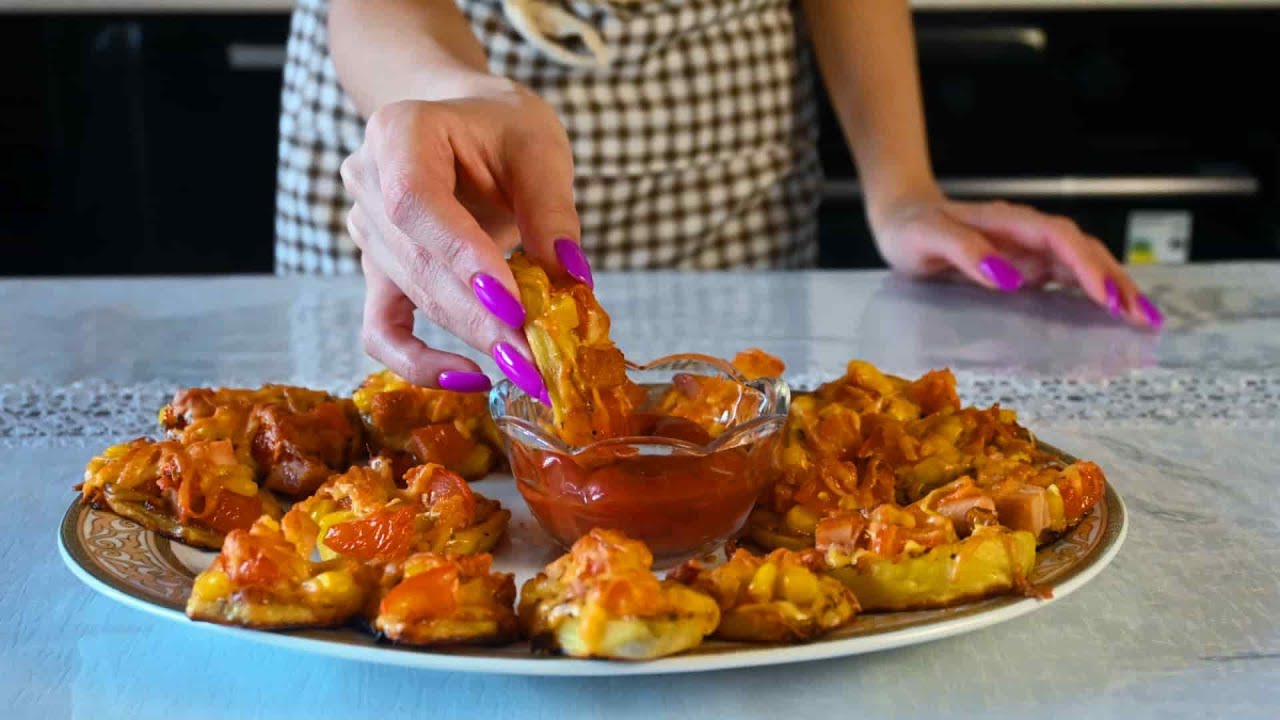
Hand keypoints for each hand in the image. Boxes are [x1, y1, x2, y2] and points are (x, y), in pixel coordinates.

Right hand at [341, 79, 595, 397]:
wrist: (463, 121)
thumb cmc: (503, 128)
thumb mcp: (540, 150)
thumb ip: (552, 210)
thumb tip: (572, 280)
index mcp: (399, 132)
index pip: (416, 200)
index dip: (461, 257)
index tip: (512, 306)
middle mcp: (367, 181)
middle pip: (416, 263)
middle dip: (479, 319)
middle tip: (535, 362)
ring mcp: (364, 231)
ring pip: (411, 298)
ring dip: (470, 339)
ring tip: (528, 370)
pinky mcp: (377, 272)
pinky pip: (382, 330)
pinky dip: (419, 363)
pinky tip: (472, 380)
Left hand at [869, 195, 1162, 328]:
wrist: (902, 218)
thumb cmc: (911, 228)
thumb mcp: (927, 237)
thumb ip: (964, 251)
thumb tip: (1009, 278)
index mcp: (1009, 223)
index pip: (1060, 240)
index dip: (1086, 267)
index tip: (1107, 297)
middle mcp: (1027, 234)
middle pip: (1083, 251)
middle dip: (1116, 282)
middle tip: (1143, 319)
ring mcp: (1030, 250)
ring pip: (1083, 265)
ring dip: (1114, 289)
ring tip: (1143, 320)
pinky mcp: (1027, 266)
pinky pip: (1067, 278)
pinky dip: (1093, 295)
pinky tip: (1113, 315)